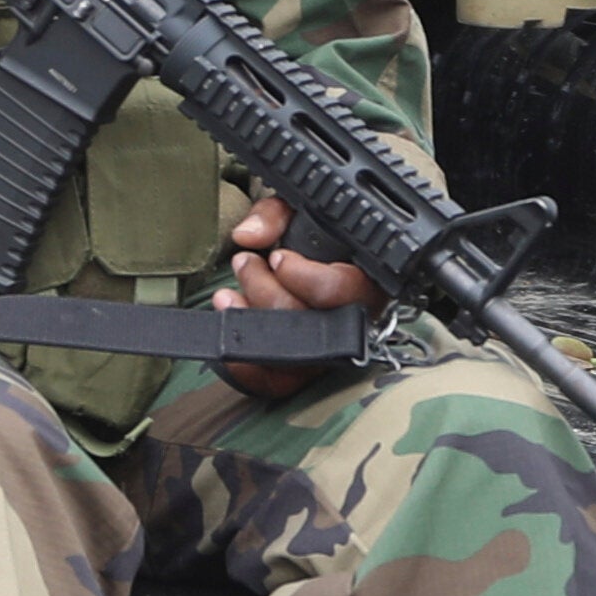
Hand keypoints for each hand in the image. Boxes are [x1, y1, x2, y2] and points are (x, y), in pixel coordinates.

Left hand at [211, 192, 383, 398]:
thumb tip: (248, 236)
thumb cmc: (309, 240)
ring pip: (293, 355)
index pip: (344, 290)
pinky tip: (230, 328)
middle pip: (312, 324)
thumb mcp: (299, 211)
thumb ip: (276, 213)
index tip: (277, 257)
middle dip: (267, 290)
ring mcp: (329, 354)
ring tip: (228, 294)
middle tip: (246, 264)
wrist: (304, 266)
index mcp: (367, 281)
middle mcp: (356, 323)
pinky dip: (244, 363)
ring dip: (250, 321)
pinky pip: (275, 383)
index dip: (303, 276)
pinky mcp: (302, 375)